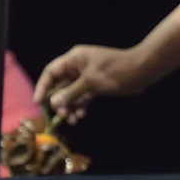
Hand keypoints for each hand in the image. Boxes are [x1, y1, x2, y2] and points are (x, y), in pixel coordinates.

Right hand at [35, 44, 149, 122]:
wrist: (141, 71)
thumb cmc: (115, 71)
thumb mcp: (91, 82)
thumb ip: (71, 93)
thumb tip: (53, 103)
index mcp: (74, 59)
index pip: (51, 72)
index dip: (43, 86)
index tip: (38, 102)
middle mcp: (77, 67)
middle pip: (60, 85)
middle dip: (59, 101)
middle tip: (61, 116)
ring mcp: (86, 77)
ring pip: (71, 93)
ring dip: (70, 106)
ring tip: (73, 120)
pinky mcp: (95, 86)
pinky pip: (82, 96)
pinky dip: (80, 105)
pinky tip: (81, 116)